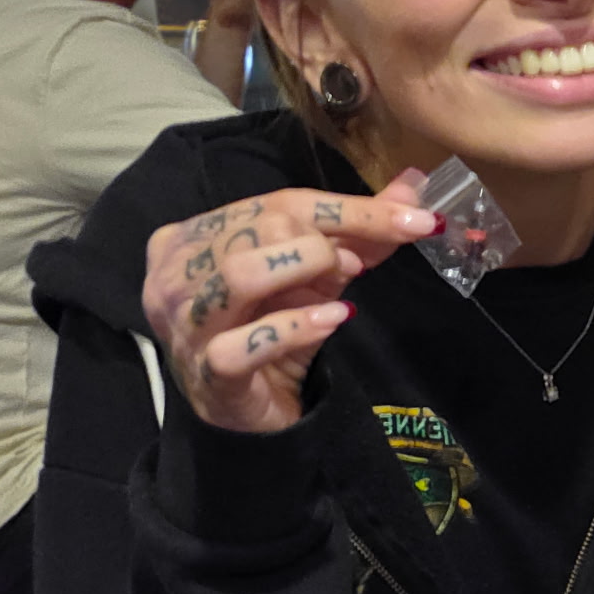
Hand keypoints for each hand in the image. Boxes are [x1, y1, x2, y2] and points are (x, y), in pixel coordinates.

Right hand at [142, 171, 441, 432]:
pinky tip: (333, 320)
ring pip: (241, 274)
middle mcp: (177, 271)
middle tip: (356, 264)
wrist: (253, 409)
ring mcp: (185, 323)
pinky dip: (297, 326)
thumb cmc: (274, 328)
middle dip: (321, 242)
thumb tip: (413, 184)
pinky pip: (246, 342)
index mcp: (197, 233)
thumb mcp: (318, 273)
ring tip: (343, 284)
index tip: (416, 219)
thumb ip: (358, 229)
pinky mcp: (206, 371)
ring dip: (305, 270)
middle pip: (259, 228)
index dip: (351, 208)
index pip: (280, 203)